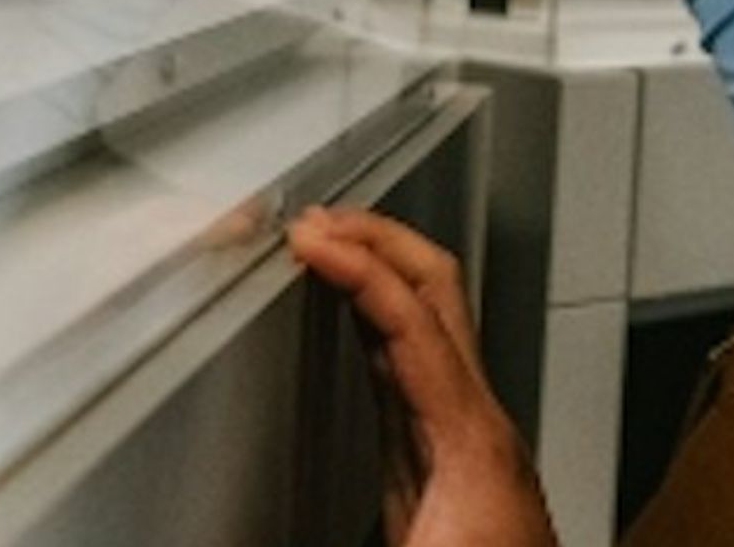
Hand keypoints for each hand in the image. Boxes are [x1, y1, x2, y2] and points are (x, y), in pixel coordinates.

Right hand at [287, 206, 556, 546]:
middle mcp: (480, 423)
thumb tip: (254, 523)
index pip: (413, 321)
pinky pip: (417, 360)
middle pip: (440, 292)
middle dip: (379, 238)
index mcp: (471, 442)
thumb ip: (348, 523)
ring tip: (321, 245)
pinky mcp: (451, 457)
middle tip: (314, 217)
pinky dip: (377, 319)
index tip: (308, 237)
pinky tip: (348, 317)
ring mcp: (470, 434)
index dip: (359, 267)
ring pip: (430, 319)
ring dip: (378, 270)